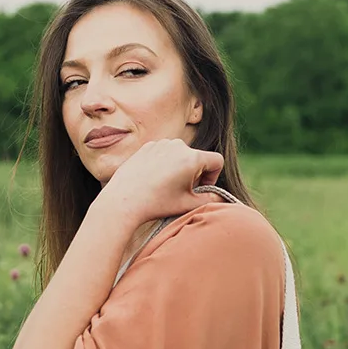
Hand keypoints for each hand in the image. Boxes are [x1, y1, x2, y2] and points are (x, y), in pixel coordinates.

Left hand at [97, 137, 223, 227]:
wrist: (124, 200)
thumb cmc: (157, 203)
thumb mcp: (188, 204)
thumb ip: (211, 200)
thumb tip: (223, 198)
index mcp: (192, 158)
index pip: (216, 161)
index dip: (213, 177)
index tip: (200, 188)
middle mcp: (178, 146)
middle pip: (197, 157)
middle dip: (195, 173)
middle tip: (182, 191)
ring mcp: (161, 144)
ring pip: (180, 154)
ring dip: (179, 168)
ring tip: (166, 186)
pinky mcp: (148, 146)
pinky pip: (164, 153)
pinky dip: (164, 164)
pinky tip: (153, 180)